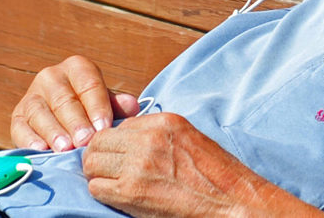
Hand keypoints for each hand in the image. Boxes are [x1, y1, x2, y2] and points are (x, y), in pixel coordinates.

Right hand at [10, 55, 141, 151]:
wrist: (63, 118)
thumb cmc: (92, 109)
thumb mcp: (106, 103)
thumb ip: (117, 105)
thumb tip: (132, 106)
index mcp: (78, 67)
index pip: (89, 85)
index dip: (97, 107)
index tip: (104, 127)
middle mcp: (51, 76)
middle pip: (64, 100)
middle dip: (76, 122)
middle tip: (85, 141)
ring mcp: (31, 95)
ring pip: (40, 113)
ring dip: (53, 132)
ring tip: (65, 148)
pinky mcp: (16, 116)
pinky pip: (21, 127)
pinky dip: (30, 139)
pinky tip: (41, 150)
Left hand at [83, 113, 323, 217]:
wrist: (231, 202)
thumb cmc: (217, 177)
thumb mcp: (190, 140)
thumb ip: (159, 135)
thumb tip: (129, 140)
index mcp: (165, 122)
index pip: (119, 126)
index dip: (117, 144)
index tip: (122, 156)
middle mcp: (149, 138)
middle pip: (99, 142)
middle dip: (101, 157)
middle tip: (111, 172)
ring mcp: (138, 164)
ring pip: (92, 163)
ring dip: (99, 175)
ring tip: (115, 184)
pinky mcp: (131, 191)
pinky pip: (96, 188)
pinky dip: (103, 193)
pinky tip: (121, 197)